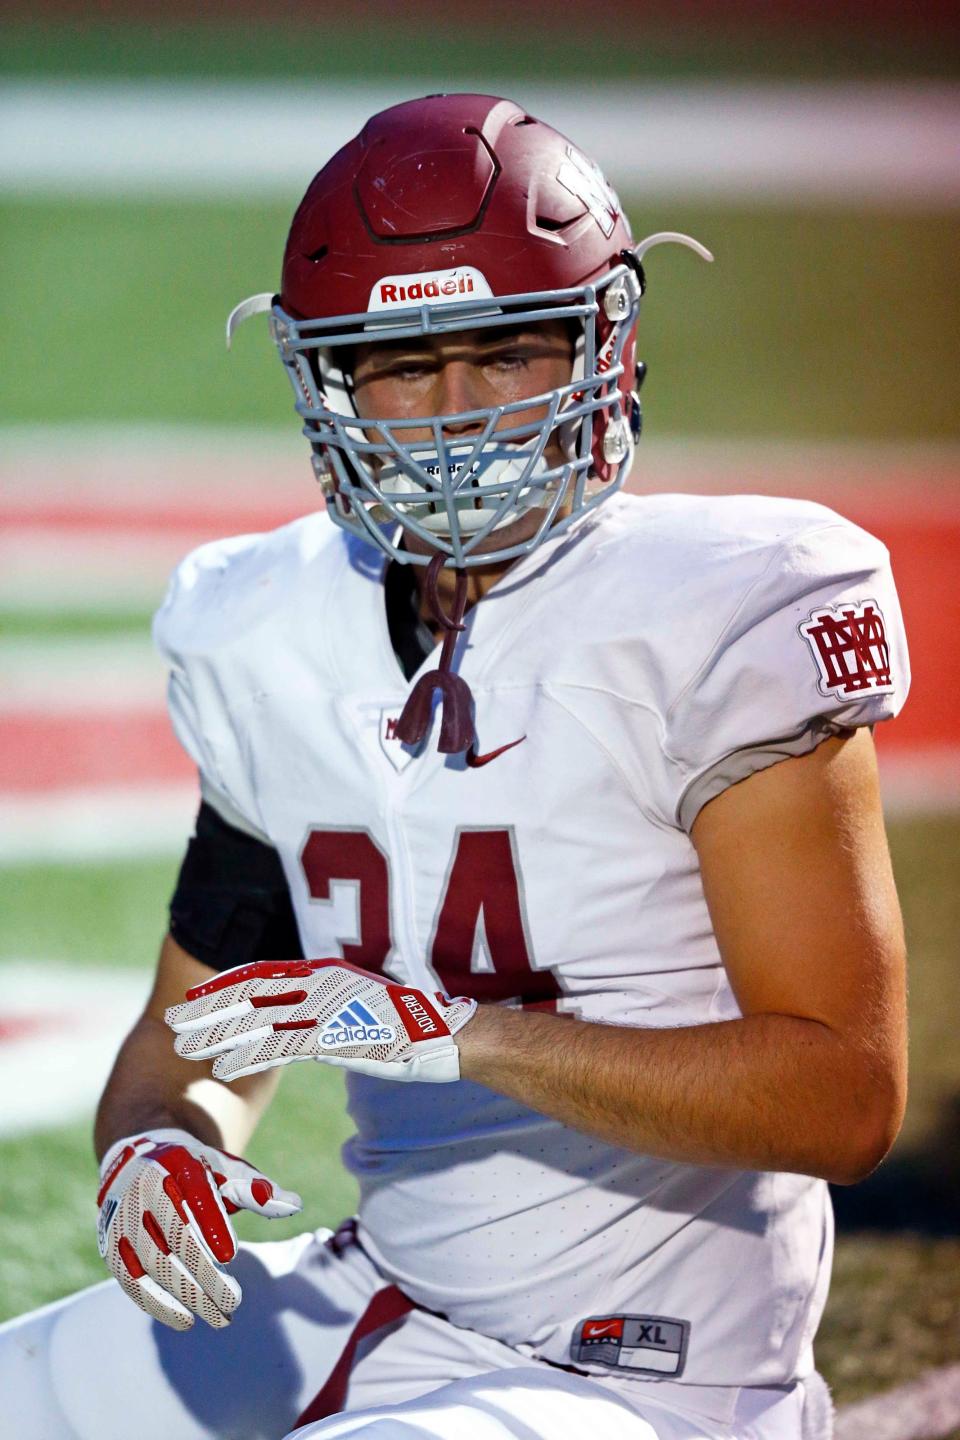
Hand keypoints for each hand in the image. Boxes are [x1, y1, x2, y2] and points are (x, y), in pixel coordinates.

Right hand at [96, 1127, 301, 1330]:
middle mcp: (144, 1189)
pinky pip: (131, 1280)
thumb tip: (294, 1205)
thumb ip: (256, 1189)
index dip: (211, 1223)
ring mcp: (123, 1219)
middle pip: (174, 1237)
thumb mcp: (225, 1170)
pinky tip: (186, 1320)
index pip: (194, 1195)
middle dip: (204, 1274)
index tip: (231, 1254)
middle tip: (234, 1301)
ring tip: (219, 1316)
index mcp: (177, 1163)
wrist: (137, 1160)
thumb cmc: (194, 1170)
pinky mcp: (112, 1245)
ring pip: (152, 1264)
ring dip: (185, 1295)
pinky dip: (156, 1304)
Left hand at [166, 959, 476, 1082]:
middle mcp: (322, 983)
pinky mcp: (336, 1035)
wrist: (445, 1034)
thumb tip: (298, 1027)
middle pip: (252, 993)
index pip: (263, 973)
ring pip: (259, 1018)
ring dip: (218, 1031)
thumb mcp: (358, 1009)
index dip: (225, 985)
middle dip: (209, 1007)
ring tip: (184, 1046)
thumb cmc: (406, 1026)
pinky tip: (222, 1067)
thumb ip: (326, 1013)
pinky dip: (248, 1055)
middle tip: (172, 1020)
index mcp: (325, 972)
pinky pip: (280, 1045)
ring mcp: (327, 1008)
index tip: (194, 998)